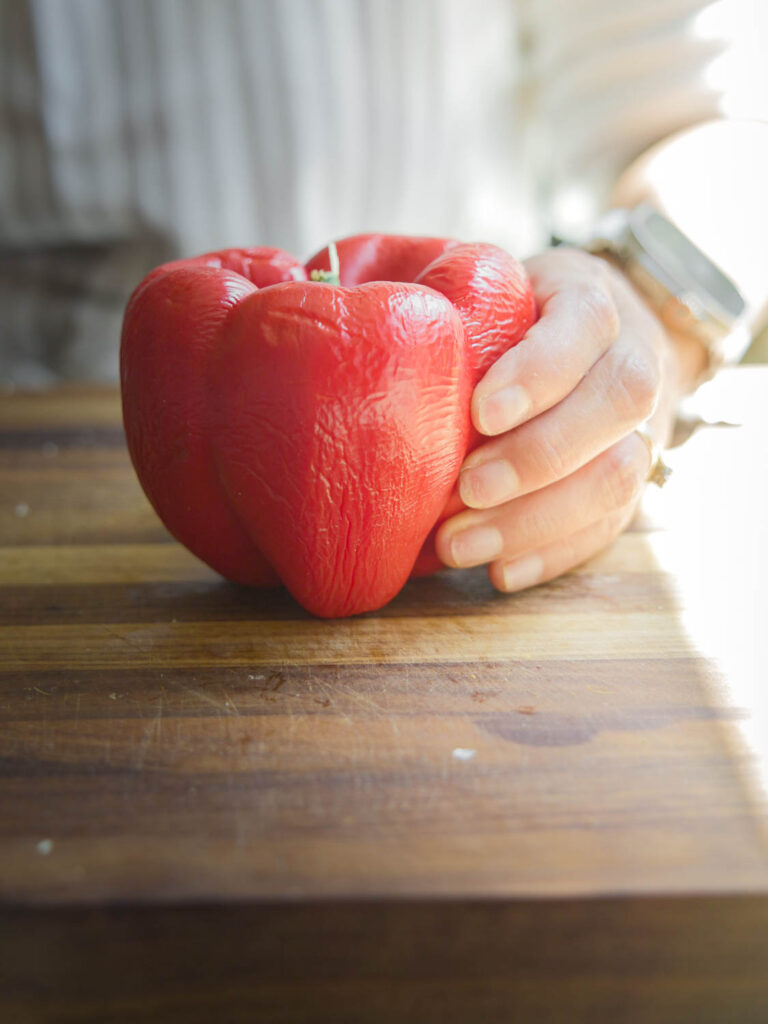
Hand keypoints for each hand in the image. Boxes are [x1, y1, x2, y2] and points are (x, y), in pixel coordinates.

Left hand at [435, 247, 680, 591]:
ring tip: (460, 544)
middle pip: (619, 403)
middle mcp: (634, 357)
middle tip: (466, 489)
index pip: (586, 322)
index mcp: (590, 297)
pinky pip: (609, 525)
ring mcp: (643, 426)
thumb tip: (355, 321)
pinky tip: (498, 572)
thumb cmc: (510, 318)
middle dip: (538, 454)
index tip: (482, 413)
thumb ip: (443, 297)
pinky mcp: (632, 485)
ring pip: (621, 474)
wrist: (595, 349)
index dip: (540, 370)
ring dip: (537, 519)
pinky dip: (552, 554)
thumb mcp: (484, 290)